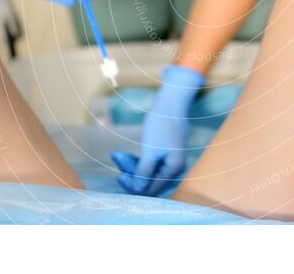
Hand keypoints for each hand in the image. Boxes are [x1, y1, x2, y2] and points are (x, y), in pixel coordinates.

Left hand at [111, 65, 204, 196]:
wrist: (170, 103)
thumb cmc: (161, 124)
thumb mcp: (150, 150)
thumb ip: (144, 171)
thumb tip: (138, 190)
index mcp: (174, 169)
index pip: (151, 188)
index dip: (134, 185)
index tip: (119, 176)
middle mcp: (175, 169)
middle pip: (149, 182)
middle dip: (132, 173)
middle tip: (118, 159)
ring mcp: (170, 162)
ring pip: (148, 173)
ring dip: (132, 166)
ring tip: (119, 155)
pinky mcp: (165, 155)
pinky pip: (150, 165)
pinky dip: (138, 161)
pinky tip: (126, 155)